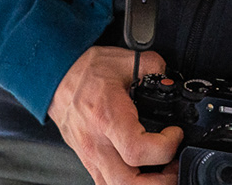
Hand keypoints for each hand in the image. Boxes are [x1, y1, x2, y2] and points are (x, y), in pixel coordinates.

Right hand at [48, 46, 181, 184]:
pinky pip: (107, 183)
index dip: (165, 147)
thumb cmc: (85, 71)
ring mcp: (91, 156)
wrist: (57, 78)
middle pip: (128, 183)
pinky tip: (142, 172)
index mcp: (107, 118)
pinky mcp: (88, 160)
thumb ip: (154, 67)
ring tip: (162, 171)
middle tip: (175, 165)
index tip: (175, 133)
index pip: (137, 150)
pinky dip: (128, 182)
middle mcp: (97, 143)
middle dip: (160, 181)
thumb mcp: (125, 60)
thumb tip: (170, 78)